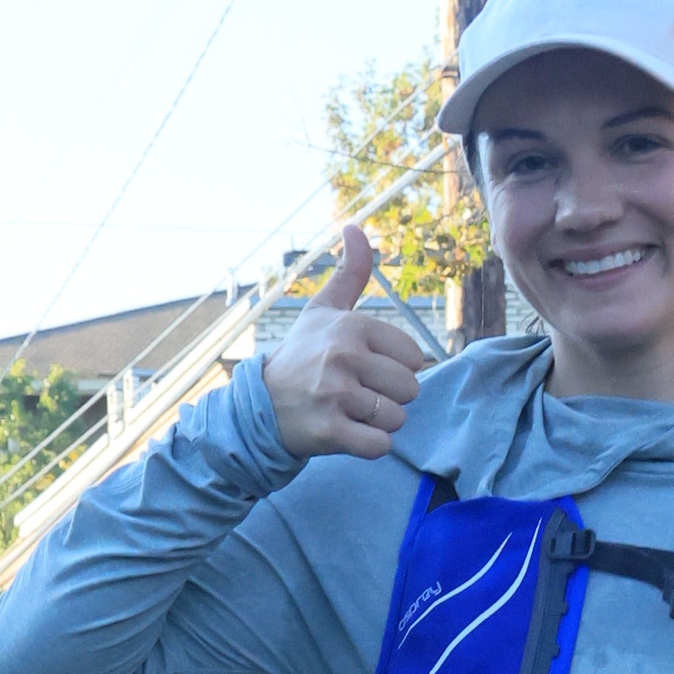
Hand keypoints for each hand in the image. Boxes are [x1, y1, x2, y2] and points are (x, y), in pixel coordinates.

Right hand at [258, 227, 426, 463]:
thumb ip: (349, 273)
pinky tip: (348, 434)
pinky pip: (379, 446)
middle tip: (357, 395)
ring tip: (350, 413)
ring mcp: (335, 395)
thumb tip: (354, 226)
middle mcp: (343, 357)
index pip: (413, 357)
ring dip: (379, 423)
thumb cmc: (300, 356)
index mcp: (350, 327)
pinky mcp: (329, 431)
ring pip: (396, 418)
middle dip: (390, 398)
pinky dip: (370, 446)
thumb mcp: (323, 310)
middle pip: (410, 389)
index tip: (364, 370)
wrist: (260, 406)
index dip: (394, 369)